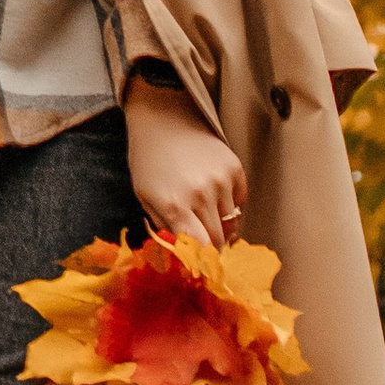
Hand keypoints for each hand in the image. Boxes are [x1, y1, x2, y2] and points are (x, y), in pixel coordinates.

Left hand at [126, 64, 246, 249]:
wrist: (164, 118)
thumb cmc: (148, 160)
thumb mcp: (144, 197)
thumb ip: (165, 227)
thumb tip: (184, 255)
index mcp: (174, 204)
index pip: (200, 249)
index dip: (202, 262)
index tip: (199, 267)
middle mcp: (201, 194)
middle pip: (218, 240)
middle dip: (210, 247)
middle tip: (201, 243)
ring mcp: (221, 180)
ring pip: (231, 223)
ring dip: (220, 225)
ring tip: (203, 211)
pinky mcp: (235, 168)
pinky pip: (240, 202)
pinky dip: (230, 205)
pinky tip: (213, 193)